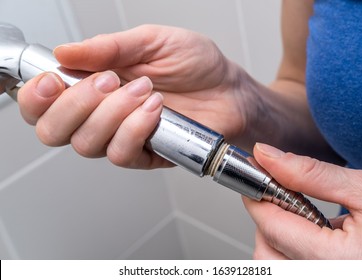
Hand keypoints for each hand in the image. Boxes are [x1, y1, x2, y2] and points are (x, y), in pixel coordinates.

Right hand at [18, 25, 248, 168]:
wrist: (229, 90)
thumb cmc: (196, 65)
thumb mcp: (152, 41)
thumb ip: (109, 48)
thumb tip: (65, 52)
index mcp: (95, 84)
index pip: (45, 102)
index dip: (37, 96)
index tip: (55, 79)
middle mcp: (102, 114)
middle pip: (55, 130)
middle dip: (74, 106)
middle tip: (105, 82)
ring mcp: (122, 136)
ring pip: (87, 144)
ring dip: (112, 114)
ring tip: (144, 90)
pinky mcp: (145, 154)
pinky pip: (122, 154)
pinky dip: (134, 129)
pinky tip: (154, 110)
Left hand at [242, 143, 361, 258]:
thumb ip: (311, 174)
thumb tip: (267, 156)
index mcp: (340, 263)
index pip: (272, 226)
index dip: (258, 197)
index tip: (257, 177)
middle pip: (265, 253)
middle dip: (267, 219)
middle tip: (283, 195)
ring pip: (274, 264)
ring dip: (277, 236)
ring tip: (303, 215)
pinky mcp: (331, 278)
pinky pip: (292, 268)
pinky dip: (290, 250)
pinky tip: (312, 234)